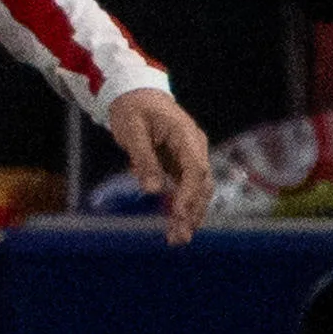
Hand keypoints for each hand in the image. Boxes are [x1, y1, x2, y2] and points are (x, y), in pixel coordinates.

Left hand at [105, 86, 211, 245]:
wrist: (135, 94)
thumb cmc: (132, 109)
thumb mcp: (131, 130)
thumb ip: (143, 159)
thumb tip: (152, 190)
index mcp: (187, 135)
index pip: (196, 168)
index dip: (189, 193)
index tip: (178, 214)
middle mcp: (195, 147)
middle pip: (201, 184)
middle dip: (191, 211)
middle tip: (179, 237)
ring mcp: (190, 156)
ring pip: (197, 190)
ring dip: (189, 214)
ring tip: (177, 239)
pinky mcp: (180, 164)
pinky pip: (185, 189)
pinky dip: (182, 207)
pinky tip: (176, 226)